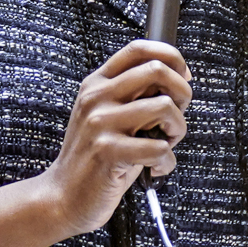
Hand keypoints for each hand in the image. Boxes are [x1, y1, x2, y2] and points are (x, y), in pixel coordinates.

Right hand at [40, 39, 191, 236]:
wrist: (63, 196)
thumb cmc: (94, 158)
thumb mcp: (106, 116)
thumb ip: (133, 96)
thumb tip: (178, 81)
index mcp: (97, 84)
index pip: (138, 49)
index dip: (170, 57)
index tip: (183, 77)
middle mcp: (96, 98)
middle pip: (157, 71)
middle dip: (182, 94)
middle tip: (174, 118)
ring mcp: (100, 123)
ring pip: (165, 107)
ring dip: (176, 132)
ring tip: (163, 146)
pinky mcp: (107, 151)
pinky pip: (159, 147)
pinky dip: (165, 162)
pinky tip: (153, 168)